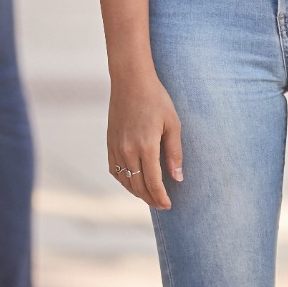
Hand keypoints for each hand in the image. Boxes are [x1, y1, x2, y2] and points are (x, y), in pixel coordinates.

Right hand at [107, 70, 182, 209]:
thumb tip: (178, 178)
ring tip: (150, 196)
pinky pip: (114, 170)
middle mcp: (127, 150)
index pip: (153, 182)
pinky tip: (133, 182)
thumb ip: (175, 152)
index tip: (168, 205)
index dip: (161, 197)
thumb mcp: (173, 124)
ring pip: (125, 180)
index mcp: (146, 145)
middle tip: (162, 205)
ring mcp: (116, 147)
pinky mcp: (110, 143)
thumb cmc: (156, 99)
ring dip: (137, 192)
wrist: (130, 81)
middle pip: (138, 186)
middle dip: (151, 199)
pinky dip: (124, 180)